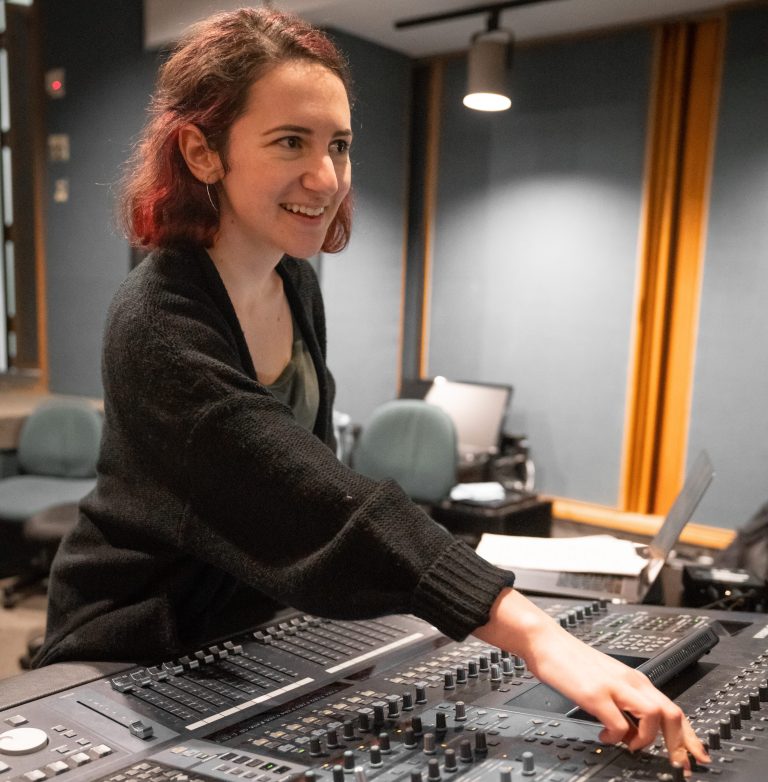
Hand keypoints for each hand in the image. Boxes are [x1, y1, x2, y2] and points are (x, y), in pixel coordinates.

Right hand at [474, 588, 709, 768]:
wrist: (547, 642)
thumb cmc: (572, 661)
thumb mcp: (607, 679)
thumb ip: (624, 701)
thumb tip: (634, 731)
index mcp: (635, 679)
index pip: (674, 709)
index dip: (690, 737)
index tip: (697, 757)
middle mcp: (630, 681)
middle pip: (672, 713)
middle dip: (679, 744)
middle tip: (676, 764)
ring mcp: (613, 687)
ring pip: (653, 716)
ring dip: (646, 739)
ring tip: (630, 745)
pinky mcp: (595, 694)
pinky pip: (618, 724)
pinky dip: (616, 737)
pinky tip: (604, 735)